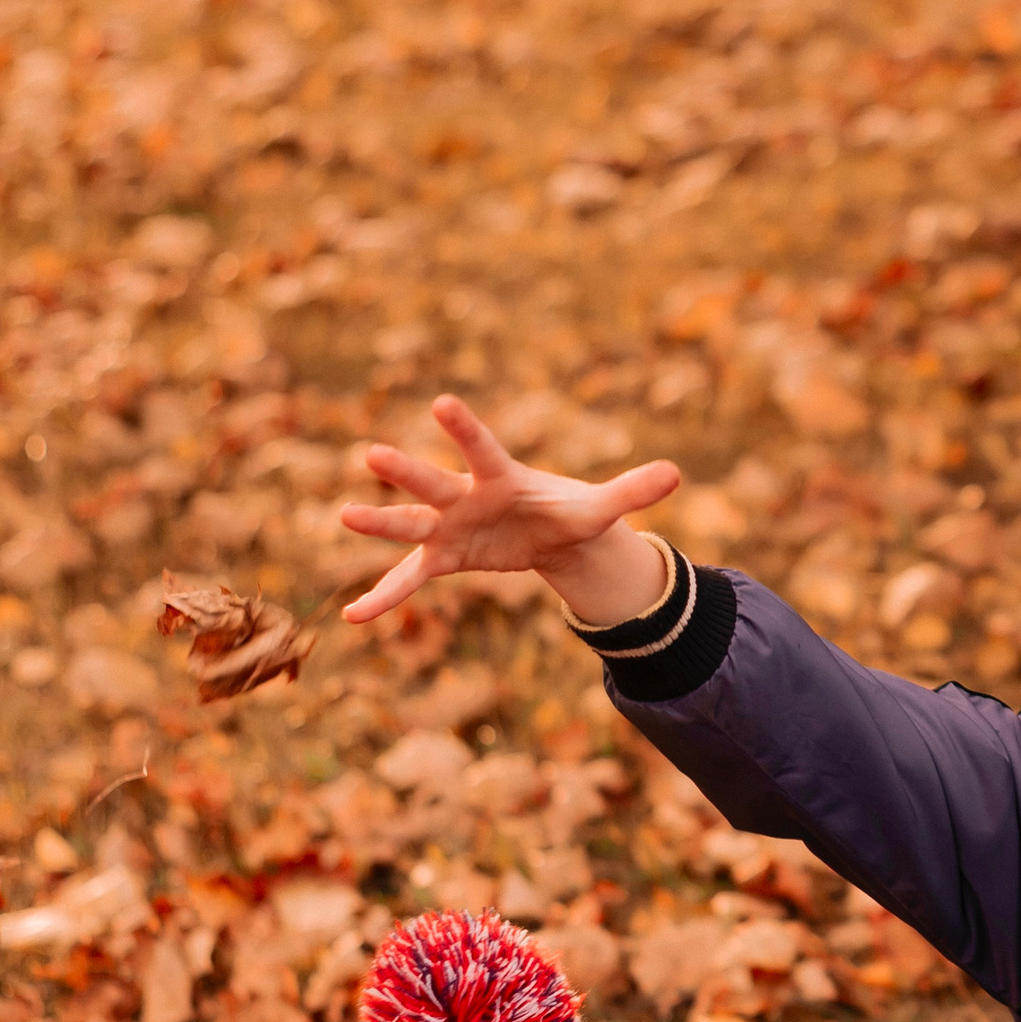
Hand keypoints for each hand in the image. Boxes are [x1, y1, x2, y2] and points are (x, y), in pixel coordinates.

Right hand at [340, 394, 680, 628]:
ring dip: (379, 522)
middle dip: (407, 472)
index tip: (441, 403)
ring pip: (409, 524)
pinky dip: (383, 598)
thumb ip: (631, 490)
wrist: (546, 534)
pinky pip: (407, 579)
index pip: (482, 447)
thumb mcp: (599, 509)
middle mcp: (466, 496)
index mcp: (502, 475)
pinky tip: (351, 618)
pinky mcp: (443, 559)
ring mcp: (448, 528)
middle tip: (372, 454)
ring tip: (343, 514)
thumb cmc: (566, 510)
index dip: (464, 428)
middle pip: (433, 483)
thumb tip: (677, 473)